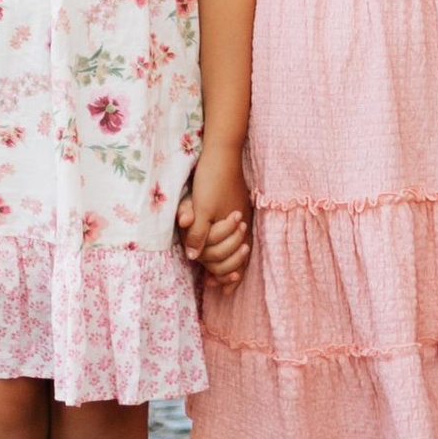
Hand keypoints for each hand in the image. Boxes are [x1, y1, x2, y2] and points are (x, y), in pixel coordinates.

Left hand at [178, 146, 250, 286]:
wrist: (222, 153)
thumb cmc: (212, 181)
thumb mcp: (202, 208)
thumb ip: (199, 234)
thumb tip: (193, 258)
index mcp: (237, 227)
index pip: (235, 260)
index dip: (224, 274)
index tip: (213, 286)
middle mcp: (244, 223)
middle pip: (238, 255)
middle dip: (226, 270)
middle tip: (214, 283)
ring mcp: (242, 214)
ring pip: (240, 245)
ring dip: (229, 260)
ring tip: (218, 274)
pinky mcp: (237, 206)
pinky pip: (237, 232)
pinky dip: (230, 244)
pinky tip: (222, 244)